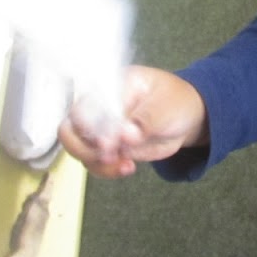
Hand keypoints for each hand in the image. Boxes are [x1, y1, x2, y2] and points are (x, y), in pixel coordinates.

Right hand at [58, 66, 209, 177]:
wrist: (187, 118)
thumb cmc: (175, 101)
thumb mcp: (166, 106)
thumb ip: (145, 120)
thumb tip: (125, 135)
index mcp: (109, 87)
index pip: (84, 106)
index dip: (90, 128)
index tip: (108, 145)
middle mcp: (98, 107)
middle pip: (69, 129)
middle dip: (83, 148)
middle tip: (108, 157)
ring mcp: (101, 129)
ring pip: (79, 150)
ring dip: (98, 163)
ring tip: (126, 165)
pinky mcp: (108, 147)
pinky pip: (94, 162)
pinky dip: (106, 170)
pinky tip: (128, 167)